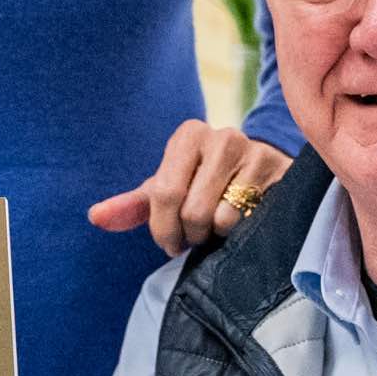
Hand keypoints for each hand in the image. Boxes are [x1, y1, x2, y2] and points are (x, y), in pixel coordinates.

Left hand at [86, 123, 291, 256]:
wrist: (262, 174)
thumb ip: (132, 206)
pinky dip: (244, 230)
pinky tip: (247, 218)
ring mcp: (256, 153)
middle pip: (193, 211)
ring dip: (219, 234)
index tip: (171, 241)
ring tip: (223, 224)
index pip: (163, 194)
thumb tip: (95, 217)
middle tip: (198, 235)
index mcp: (188, 135)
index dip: (164, 229)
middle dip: (192, 235)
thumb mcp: (167, 191)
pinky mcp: (281, 175)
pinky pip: (252, 219)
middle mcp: (222, 136)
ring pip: (223, 218)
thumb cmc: (205, 185)